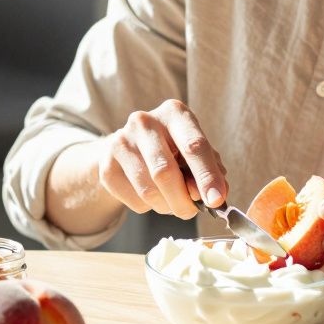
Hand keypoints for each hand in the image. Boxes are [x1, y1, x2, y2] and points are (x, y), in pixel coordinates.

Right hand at [96, 99, 227, 219]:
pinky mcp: (107, 166)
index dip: (207, 176)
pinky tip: (152, 194)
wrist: (132, 147)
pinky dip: (149, 207)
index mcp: (173, 113)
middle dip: (183, 200)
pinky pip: (135, 200)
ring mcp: (121, 142)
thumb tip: (214, 198)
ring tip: (172, 202)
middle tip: (191, 211)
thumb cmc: (173, 149)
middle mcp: (144, 122)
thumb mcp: (195, 151)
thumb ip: (210, 171)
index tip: (216, 200)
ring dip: (167, 206)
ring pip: (149, 191)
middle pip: (165, 171)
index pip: (194, 146)